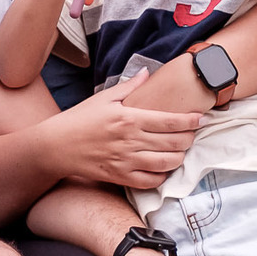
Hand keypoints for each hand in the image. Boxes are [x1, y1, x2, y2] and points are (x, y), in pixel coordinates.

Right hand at [47, 70, 200, 189]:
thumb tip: (147, 73)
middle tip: (194, 134)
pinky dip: (162, 176)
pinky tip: (164, 168)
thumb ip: (129, 87)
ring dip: (180, 157)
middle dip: (189, 138)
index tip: (201, 119)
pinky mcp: (120, 177)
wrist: (56, 146)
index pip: (169, 120)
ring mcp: (125, 161)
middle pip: (173, 143)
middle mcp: (130, 141)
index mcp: (128, 118)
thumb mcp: (103, 98)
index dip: (190, 121)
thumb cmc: (78, 119)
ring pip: (166, 163)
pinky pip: (149, 181)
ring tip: (182, 150)